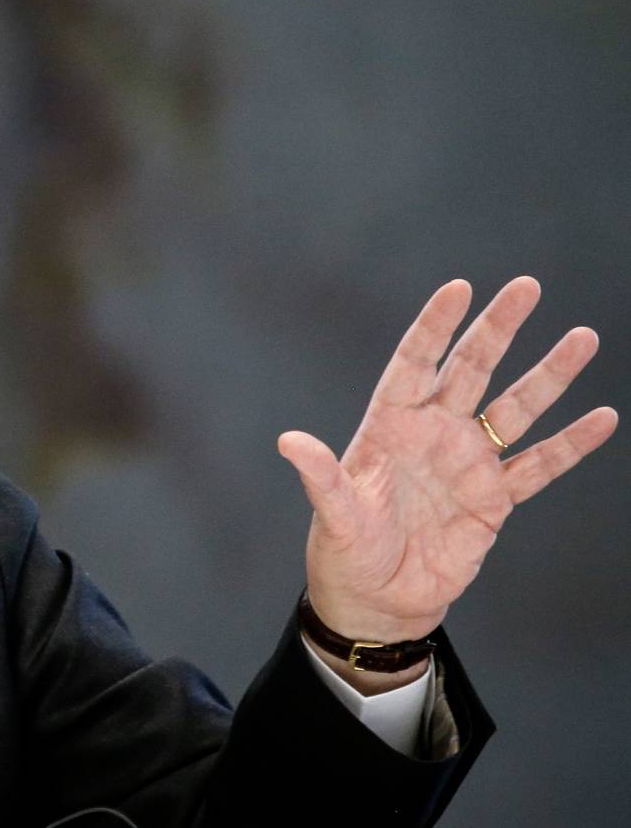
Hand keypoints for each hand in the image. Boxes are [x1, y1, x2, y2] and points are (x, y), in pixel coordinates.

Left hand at [280, 277, 615, 650]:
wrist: (379, 602)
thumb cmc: (346, 554)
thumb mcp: (333, 517)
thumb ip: (321, 477)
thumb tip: (289, 442)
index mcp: (389, 426)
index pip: (414, 364)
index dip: (434, 327)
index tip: (459, 288)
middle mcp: (433, 434)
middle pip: (471, 370)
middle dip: (498, 329)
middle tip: (528, 286)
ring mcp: (468, 463)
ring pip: (515, 408)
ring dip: (548, 375)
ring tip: (582, 337)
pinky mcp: (494, 499)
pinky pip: (538, 465)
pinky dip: (570, 444)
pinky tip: (601, 418)